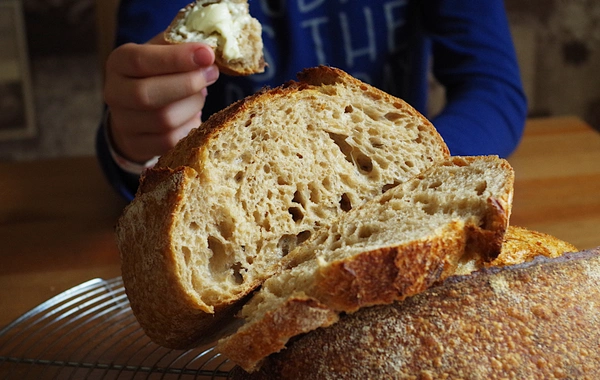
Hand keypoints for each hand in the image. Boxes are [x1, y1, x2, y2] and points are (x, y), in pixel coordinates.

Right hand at [103, 33, 218, 162]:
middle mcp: (114, 93)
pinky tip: (193, 116)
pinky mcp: (137, 145)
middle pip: (147, 94)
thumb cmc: (157, 74)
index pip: (140, 61)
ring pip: (163, 120)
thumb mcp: (162, 53)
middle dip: (187, 84)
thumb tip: (208, 54)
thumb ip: (180, 47)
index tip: (207, 55)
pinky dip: (189, 128)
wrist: (138, 110)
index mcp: (118, 63)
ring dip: (192, 106)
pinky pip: (170, 141)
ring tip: (201, 95)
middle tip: (211, 74)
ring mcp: (123, 123)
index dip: (176, 58)